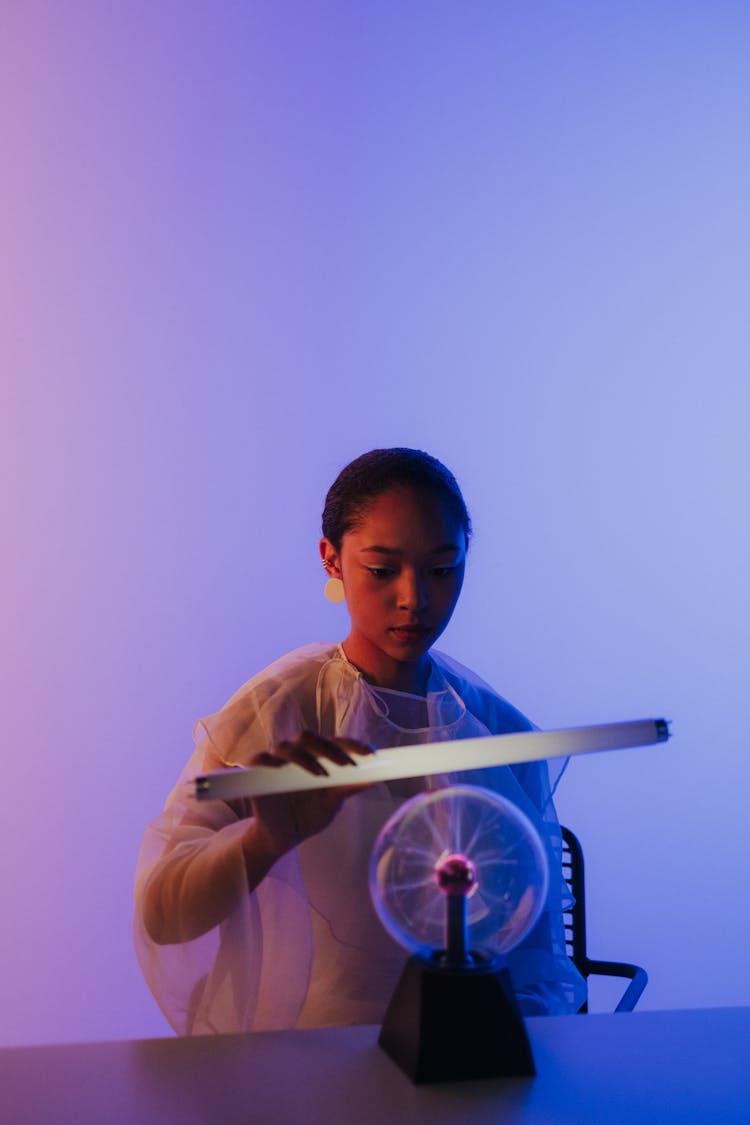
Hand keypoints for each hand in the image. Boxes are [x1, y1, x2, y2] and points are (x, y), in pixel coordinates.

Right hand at [241, 731, 373, 862]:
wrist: (281, 839)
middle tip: (348, 765)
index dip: (351, 743)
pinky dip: (270, 760)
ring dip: (306, 758)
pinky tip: (281, 768)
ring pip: (287, 746)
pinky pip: (259, 759)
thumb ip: (347, 789)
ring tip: (321, 776)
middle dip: (330, 748)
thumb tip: (373, 778)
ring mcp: (275, 763)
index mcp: (316, 758)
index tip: (371, 752)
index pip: (333, 742)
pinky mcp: (255, 775)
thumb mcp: (331, 804)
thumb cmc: (306, 816)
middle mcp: (295, 755)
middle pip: (309, 737)